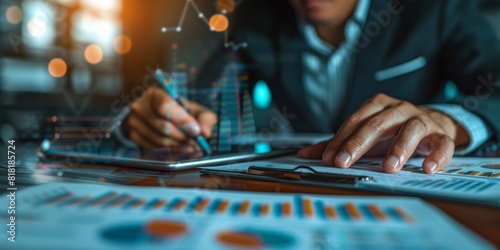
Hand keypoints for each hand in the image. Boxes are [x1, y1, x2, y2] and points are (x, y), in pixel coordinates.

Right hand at [125, 87, 216, 148]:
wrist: (162, 116)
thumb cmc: (181, 112)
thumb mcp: (196, 110)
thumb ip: (205, 119)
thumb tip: (204, 133)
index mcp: (155, 94)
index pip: (165, 106)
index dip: (182, 120)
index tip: (195, 131)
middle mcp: (140, 105)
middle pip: (162, 125)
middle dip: (181, 135)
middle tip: (193, 140)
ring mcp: (134, 121)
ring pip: (158, 138)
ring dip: (176, 145)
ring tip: (187, 144)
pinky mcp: (132, 135)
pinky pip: (152, 147)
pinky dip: (167, 150)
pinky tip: (176, 147)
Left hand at [298, 93, 469, 173]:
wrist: (433, 123)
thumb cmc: (392, 130)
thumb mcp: (364, 134)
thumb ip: (337, 143)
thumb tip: (303, 154)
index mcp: (377, 106)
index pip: (355, 121)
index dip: (341, 139)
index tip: (329, 158)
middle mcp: (398, 109)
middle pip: (377, 124)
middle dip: (358, 143)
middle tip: (344, 162)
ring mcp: (421, 120)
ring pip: (411, 130)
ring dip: (399, 148)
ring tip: (389, 168)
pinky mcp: (441, 134)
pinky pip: (442, 143)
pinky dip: (437, 155)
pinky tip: (427, 168)